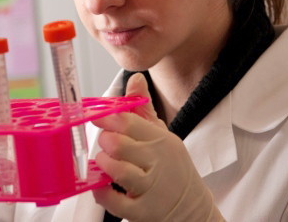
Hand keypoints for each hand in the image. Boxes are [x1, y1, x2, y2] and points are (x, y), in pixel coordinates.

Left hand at [91, 73, 224, 221]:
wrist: (193, 208)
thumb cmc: (171, 167)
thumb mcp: (162, 134)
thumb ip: (143, 109)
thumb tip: (135, 79)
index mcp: (161, 140)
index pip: (128, 122)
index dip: (106, 117)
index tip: (95, 115)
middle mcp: (158, 163)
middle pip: (119, 144)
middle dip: (104, 141)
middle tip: (104, 142)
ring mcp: (151, 189)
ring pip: (118, 170)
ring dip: (103, 164)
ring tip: (103, 162)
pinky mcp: (144, 212)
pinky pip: (116, 201)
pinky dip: (102, 193)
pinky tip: (102, 186)